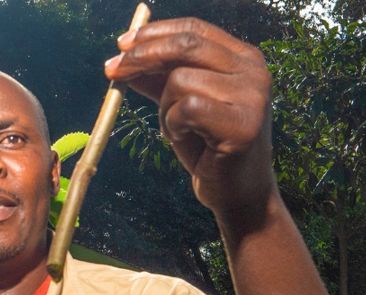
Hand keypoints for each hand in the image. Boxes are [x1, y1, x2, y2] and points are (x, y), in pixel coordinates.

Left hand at [105, 18, 274, 216]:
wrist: (236, 192)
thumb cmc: (208, 148)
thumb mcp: (178, 106)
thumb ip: (158, 80)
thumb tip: (123, 57)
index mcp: (243, 58)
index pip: (194, 29)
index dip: (154, 34)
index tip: (121, 44)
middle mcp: (253, 71)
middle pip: (186, 46)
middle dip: (142, 56)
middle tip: (111, 71)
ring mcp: (253, 96)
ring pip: (180, 80)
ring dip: (164, 108)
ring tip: (177, 130)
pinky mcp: (243, 124)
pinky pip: (186, 109)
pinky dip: (173, 124)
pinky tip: (185, 139)